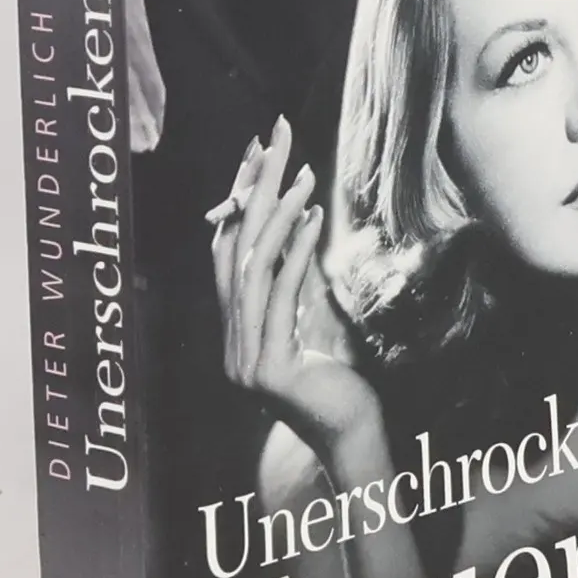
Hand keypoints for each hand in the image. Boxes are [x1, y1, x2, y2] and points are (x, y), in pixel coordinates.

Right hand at [211, 115, 383, 455]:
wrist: (352, 440)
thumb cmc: (338, 383)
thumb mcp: (308, 325)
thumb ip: (291, 288)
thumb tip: (296, 225)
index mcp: (235, 332)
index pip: (226, 252)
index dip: (238, 199)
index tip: (258, 151)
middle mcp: (230, 343)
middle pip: (233, 249)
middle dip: (254, 188)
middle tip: (275, 137)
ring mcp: (243, 359)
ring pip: (251, 269)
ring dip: (276, 214)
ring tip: (302, 173)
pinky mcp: (268, 369)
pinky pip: (279, 298)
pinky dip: (294, 253)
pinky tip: (312, 219)